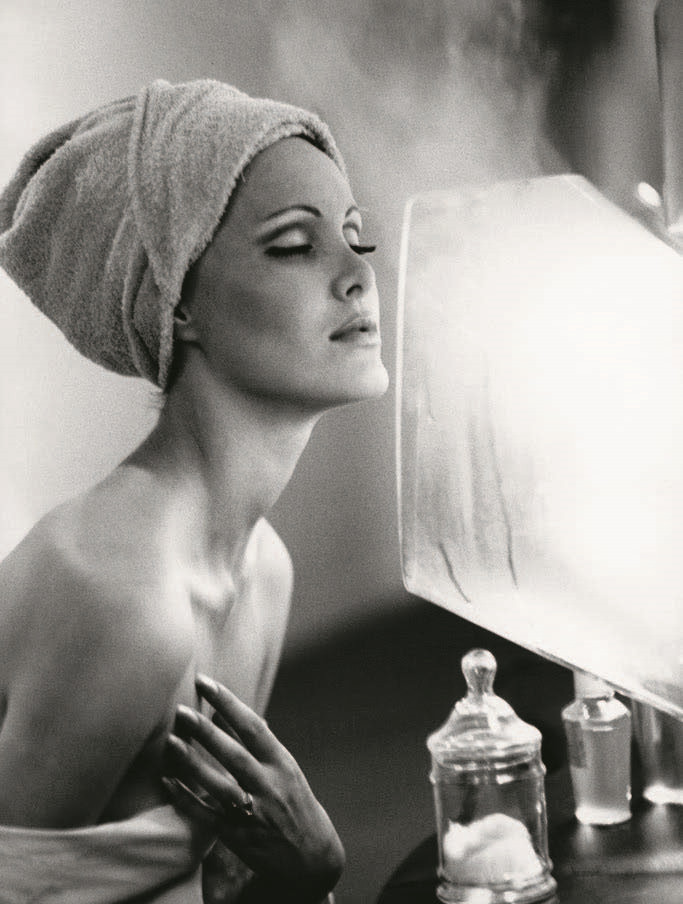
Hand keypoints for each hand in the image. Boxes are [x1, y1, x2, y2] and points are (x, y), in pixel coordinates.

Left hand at [162, 675, 344, 901]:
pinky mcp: (236, 836)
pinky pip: (206, 814)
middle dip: (206, 731)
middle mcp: (269, 785)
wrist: (312, 857)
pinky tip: (167, 780)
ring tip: (170, 742)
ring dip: (192, 763)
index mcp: (282, 763)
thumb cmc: (295, 802)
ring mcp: (253, 812)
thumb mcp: (285, 768)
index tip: (206, 682)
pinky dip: (186, 797)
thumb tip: (227, 712)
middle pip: (233, 754)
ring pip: (218, 785)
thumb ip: (258, 743)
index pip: (253, 726)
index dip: (228, 703)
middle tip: (181, 710)